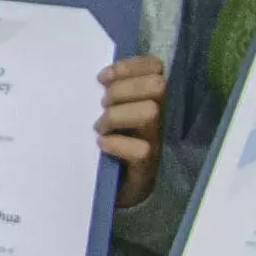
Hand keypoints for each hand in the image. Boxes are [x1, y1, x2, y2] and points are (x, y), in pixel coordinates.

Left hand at [98, 54, 169, 203]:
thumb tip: (98, 76)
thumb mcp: (109, 113)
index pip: (154, 67)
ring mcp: (154, 142)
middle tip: (103, 105)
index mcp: (148, 99)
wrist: (115, 190)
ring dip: (118, 116)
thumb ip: (108, 93)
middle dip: (124, 89)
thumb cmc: (109, 145)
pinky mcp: (145, 168)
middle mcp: (157, 117)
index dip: (129, 66)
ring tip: (100, 128)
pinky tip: (102, 145)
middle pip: (157, 85)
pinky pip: (141, 150)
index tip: (101, 78)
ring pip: (150, 112)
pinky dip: (117, 144)